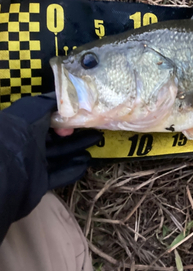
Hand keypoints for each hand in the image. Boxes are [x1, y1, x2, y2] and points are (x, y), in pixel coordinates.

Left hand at [1, 93, 102, 212]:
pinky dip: (72, 170)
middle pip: (57, 138)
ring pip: (59, 155)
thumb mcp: (34, 108)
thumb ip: (51, 102)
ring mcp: (33, 163)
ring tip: (94, 146)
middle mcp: (28, 143)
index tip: (79, 116)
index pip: (48, 119)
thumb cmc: (19, 133)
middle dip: (76, 134)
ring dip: (77, 150)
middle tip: (96, 131)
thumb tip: (67, 98)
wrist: (6, 168)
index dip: (64, 117)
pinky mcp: (38, 182)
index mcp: (25, 125)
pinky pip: (58, 175)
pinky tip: (85, 164)